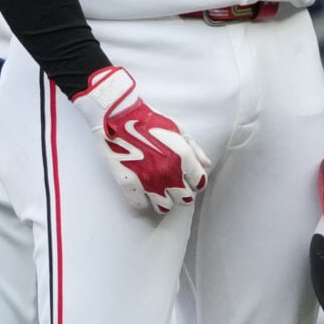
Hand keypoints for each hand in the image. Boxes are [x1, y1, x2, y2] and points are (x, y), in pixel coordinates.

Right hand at [72, 65, 208, 215]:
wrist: (118, 116)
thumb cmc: (148, 119)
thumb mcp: (177, 128)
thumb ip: (194, 148)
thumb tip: (205, 164)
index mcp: (183, 157)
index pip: (200, 183)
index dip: (196, 182)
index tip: (189, 179)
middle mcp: (168, 172)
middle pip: (185, 199)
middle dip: (182, 193)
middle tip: (175, 186)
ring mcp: (148, 180)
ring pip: (164, 207)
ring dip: (164, 200)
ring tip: (159, 191)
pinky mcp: (129, 184)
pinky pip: (141, 204)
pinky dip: (142, 200)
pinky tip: (142, 190)